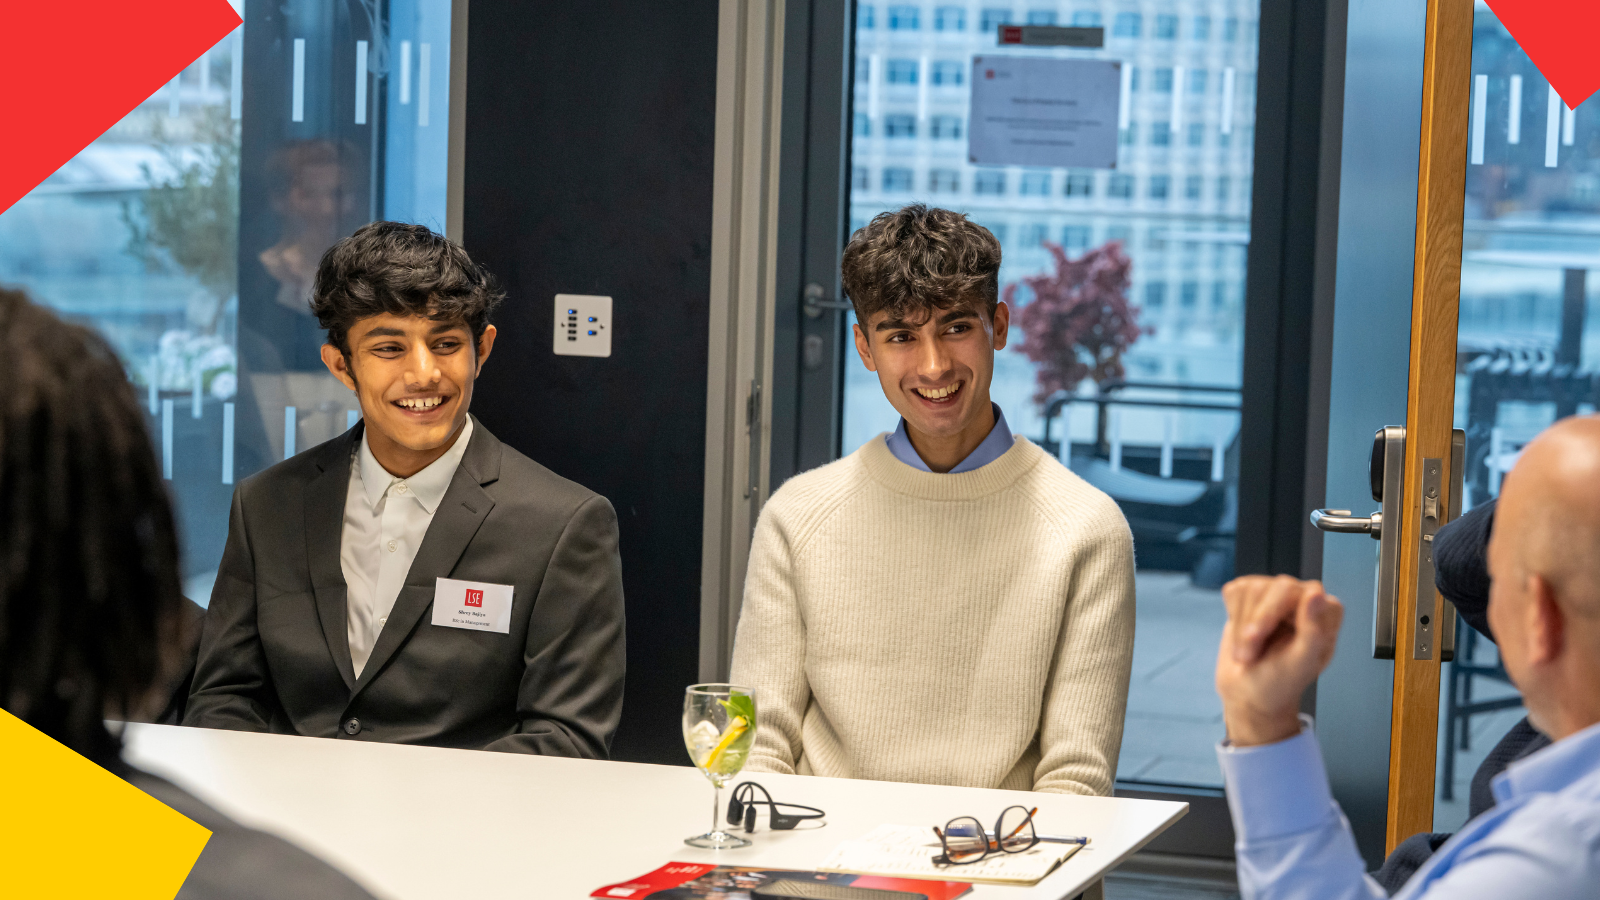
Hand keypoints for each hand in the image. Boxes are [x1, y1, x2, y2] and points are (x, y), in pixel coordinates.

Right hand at [1215, 575, 1343, 746]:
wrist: (1248, 692)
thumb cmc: (1280, 682)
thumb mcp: (1301, 664)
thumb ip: (1312, 630)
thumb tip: (1316, 592)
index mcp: (1325, 613)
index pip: (1307, 591)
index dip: (1278, 615)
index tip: (1263, 640)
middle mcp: (1302, 597)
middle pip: (1275, 587)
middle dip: (1257, 623)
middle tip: (1248, 655)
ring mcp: (1274, 593)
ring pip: (1251, 588)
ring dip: (1241, 626)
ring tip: (1247, 652)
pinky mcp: (1250, 596)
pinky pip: (1234, 590)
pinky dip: (1232, 616)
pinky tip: (1241, 635)